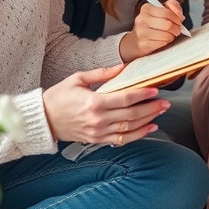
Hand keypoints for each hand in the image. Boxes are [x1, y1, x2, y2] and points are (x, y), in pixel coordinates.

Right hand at [43, 64, 170, 146]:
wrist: (43, 120)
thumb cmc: (58, 96)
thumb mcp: (78, 79)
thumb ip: (101, 73)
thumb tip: (122, 67)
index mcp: (94, 102)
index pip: (125, 99)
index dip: (142, 95)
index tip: (155, 90)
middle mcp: (98, 119)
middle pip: (131, 115)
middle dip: (151, 108)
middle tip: (165, 102)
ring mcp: (98, 132)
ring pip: (129, 128)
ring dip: (148, 121)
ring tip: (161, 112)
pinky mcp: (96, 140)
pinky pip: (121, 140)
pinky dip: (138, 135)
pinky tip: (149, 128)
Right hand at [120, 0, 184, 61]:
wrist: (135, 41)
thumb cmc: (152, 25)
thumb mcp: (160, 12)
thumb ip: (172, 7)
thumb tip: (180, 15)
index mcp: (146, 8)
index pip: (166, 11)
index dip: (176, 17)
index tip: (179, 20)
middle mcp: (141, 19)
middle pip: (167, 24)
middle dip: (176, 28)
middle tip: (177, 30)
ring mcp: (141, 32)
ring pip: (166, 35)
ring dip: (172, 36)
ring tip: (170, 35)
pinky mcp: (144, 44)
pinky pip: (162, 43)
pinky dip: (166, 42)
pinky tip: (164, 40)